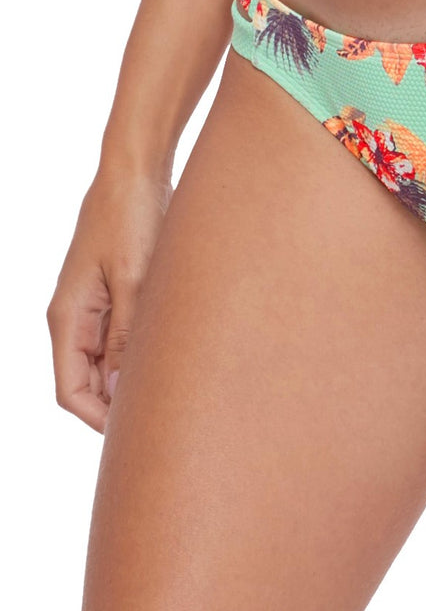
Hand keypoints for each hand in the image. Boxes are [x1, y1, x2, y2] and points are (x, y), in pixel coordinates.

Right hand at [46, 167, 171, 433]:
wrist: (136, 175)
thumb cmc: (131, 219)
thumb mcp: (134, 279)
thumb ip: (128, 333)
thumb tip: (122, 385)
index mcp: (68, 318)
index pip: (70, 390)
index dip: (98, 419)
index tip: (134, 434)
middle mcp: (75, 318)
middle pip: (86, 384)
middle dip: (115, 408)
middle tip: (162, 425)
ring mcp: (95, 308)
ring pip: (104, 365)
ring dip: (129, 384)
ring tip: (172, 401)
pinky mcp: (116, 297)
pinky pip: (120, 342)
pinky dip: (138, 359)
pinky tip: (171, 367)